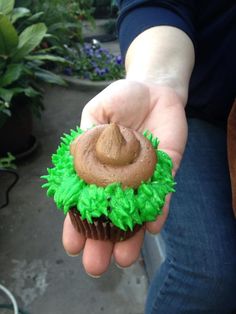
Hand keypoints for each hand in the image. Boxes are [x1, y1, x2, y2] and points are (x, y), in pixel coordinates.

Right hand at [62, 79, 186, 275]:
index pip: (85, 200)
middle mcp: (120, 177)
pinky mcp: (165, 170)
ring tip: (123, 258)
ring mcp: (143, 176)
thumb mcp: (97, 112)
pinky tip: (152, 227)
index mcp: (98, 166)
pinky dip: (158, 211)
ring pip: (136, 212)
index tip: (72, 244)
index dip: (77, 222)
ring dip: (130, 236)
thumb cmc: (122, 98)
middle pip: (110, 215)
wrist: (154, 90)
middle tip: (96, 265)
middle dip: (102, 240)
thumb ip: (88, 135)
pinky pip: (163, 195)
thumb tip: (80, 161)